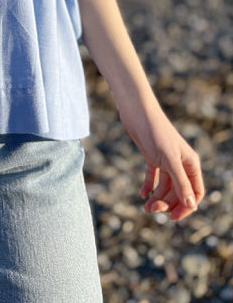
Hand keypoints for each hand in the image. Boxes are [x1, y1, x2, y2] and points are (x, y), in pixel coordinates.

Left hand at [119, 105, 204, 220]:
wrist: (137, 113)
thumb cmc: (155, 133)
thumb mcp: (169, 160)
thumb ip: (180, 183)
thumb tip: (191, 205)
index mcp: (190, 164)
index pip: (195, 193)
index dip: (186, 207)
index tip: (172, 217)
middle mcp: (180, 163)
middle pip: (179, 192)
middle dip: (167, 203)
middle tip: (151, 210)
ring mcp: (166, 160)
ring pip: (165, 186)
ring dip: (157, 198)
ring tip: (145, 207)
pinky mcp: (152, 156)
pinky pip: (153, 176)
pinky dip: (148, 185)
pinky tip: (142, 194)